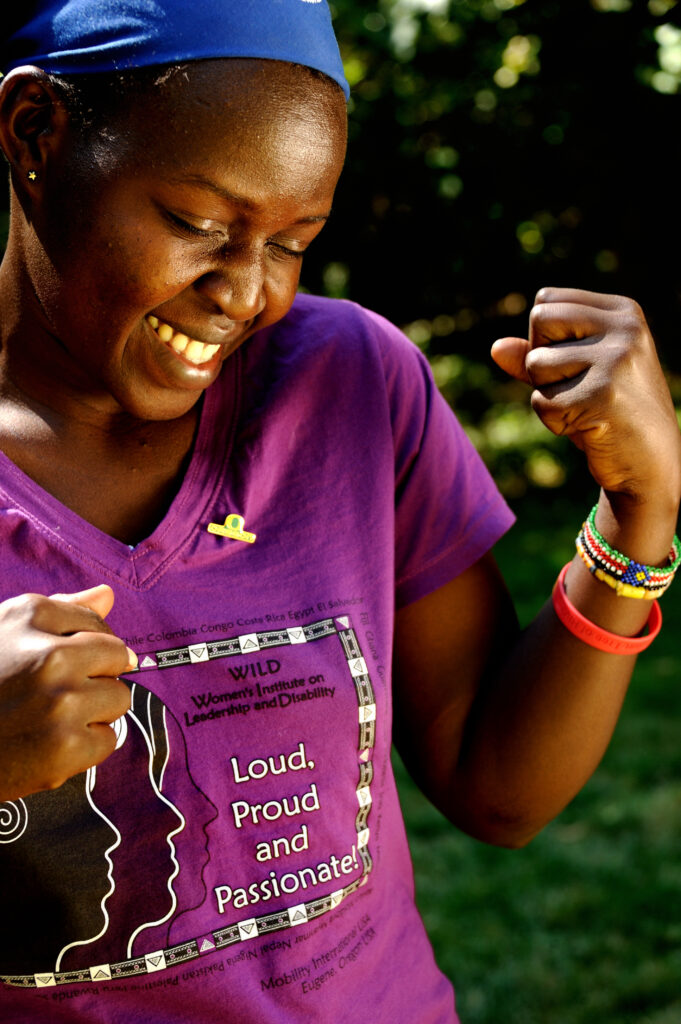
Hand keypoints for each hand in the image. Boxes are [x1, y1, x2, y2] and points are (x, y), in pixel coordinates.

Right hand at [0, 585, 135, 801]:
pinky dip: (84, 747)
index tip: (64, 664)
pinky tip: (49, 743)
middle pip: (119, 658)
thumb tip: (107, 595)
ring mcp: (60, 704)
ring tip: (51, 717)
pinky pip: (108, 741)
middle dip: (96, 675)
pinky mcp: (64, 749)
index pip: (100, 625)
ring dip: (94, 711)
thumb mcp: (4, 630)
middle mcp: (50, 656)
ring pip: (119, 699)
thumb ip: (60, 610)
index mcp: (31, 616)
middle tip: (57, 692)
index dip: (87, 647)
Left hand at [491, 288, 680, 511]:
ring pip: (536, 363)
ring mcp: (617, 359)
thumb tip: (496, 348)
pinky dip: (555, 422)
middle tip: (576, 388)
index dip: (543, 337)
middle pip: (539, 319)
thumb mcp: (575, 375)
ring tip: (586, 409)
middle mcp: (625, 328)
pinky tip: (589, 427)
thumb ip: (536, 355)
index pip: (546, 300)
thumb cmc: (609, 414)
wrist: (650, 464)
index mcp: (623, 312)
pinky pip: (543, 402)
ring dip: (549, 395)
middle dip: (541, 361)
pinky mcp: (603, 395)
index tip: (576, 363)